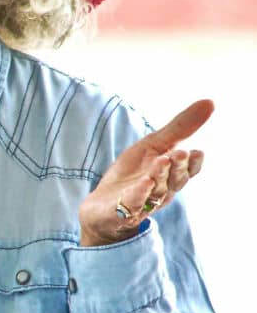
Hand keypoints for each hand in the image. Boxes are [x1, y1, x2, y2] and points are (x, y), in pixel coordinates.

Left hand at [78, 99, 213, 246]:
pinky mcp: (121, 211)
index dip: (193, 163)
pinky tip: (142, 183)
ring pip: (154, 191)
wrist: (102, 206)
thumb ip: (179, 128)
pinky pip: (132, 204)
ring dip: (159, 176)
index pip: (188, 171)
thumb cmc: (132, 174)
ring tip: (161, 161)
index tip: (197, 152)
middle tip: (180, 153)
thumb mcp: (153, 145)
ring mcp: (142, 202)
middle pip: (174, 180)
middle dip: (177, 166)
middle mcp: (161, 190)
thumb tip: (210, 101)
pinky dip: (138, 195)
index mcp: (170, 175)